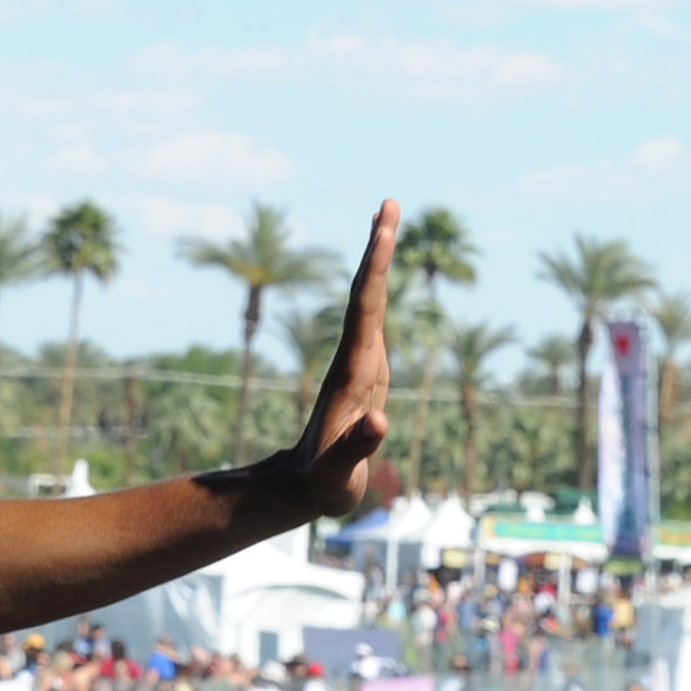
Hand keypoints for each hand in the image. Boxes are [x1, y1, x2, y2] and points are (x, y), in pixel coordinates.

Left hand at [277, 203, 397, 515]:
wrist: (303, 487)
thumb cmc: (325, 483)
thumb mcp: (340, 471)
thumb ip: (359, 446)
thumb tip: (380, 419)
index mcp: (351, 372)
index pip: (366, 309)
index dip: (376, 267)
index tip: (383, 228)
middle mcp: (355, 359)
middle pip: (367, 294)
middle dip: (378, 249)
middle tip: (388, 203)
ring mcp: (360, 364)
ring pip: (371, 303)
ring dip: (379, 263)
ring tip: (386, 221)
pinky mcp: (366, 373)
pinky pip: (375, 320)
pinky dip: (381, 290)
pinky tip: (382, 275)